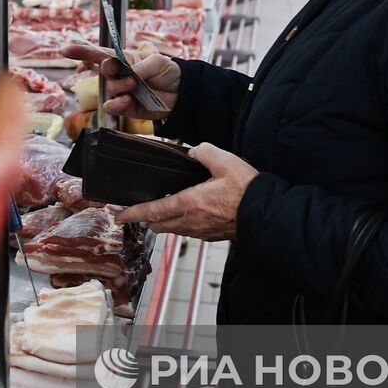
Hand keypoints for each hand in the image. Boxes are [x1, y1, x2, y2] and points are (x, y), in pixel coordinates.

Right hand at [60, 43, 180, 120]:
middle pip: (103, 70)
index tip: (65, 50)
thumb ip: (140, 67)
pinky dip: (116, 104)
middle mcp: (119, 75)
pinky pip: (111, 106)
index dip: (81, 51)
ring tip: (135, 85)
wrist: (182, 94)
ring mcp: (121, 91)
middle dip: (110, 70)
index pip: (99, 54)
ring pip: (108, 89)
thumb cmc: (169, 72)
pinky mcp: (125, 107)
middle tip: (126, 72)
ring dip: (120, 86)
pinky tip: (126, 100)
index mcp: (124, 59)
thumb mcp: (157, 62)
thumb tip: (129, 75)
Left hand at [115, 144, 258, 240]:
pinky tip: (191, 212)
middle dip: (146, 218)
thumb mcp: (225, 161)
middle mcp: (192, 222)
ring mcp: (202, 232)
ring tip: (164, 209)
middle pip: (158, 225)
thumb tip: (192, 152)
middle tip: (140, 210)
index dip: (133, 214)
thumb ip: (203, 152)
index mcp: (189, 203)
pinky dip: (182, 223)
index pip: (153, 211)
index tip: (119, 216)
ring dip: (165, 221)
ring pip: (174, 230)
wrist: (268, 213)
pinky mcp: (212, 236)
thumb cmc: (247, 189)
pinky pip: (189, 231)